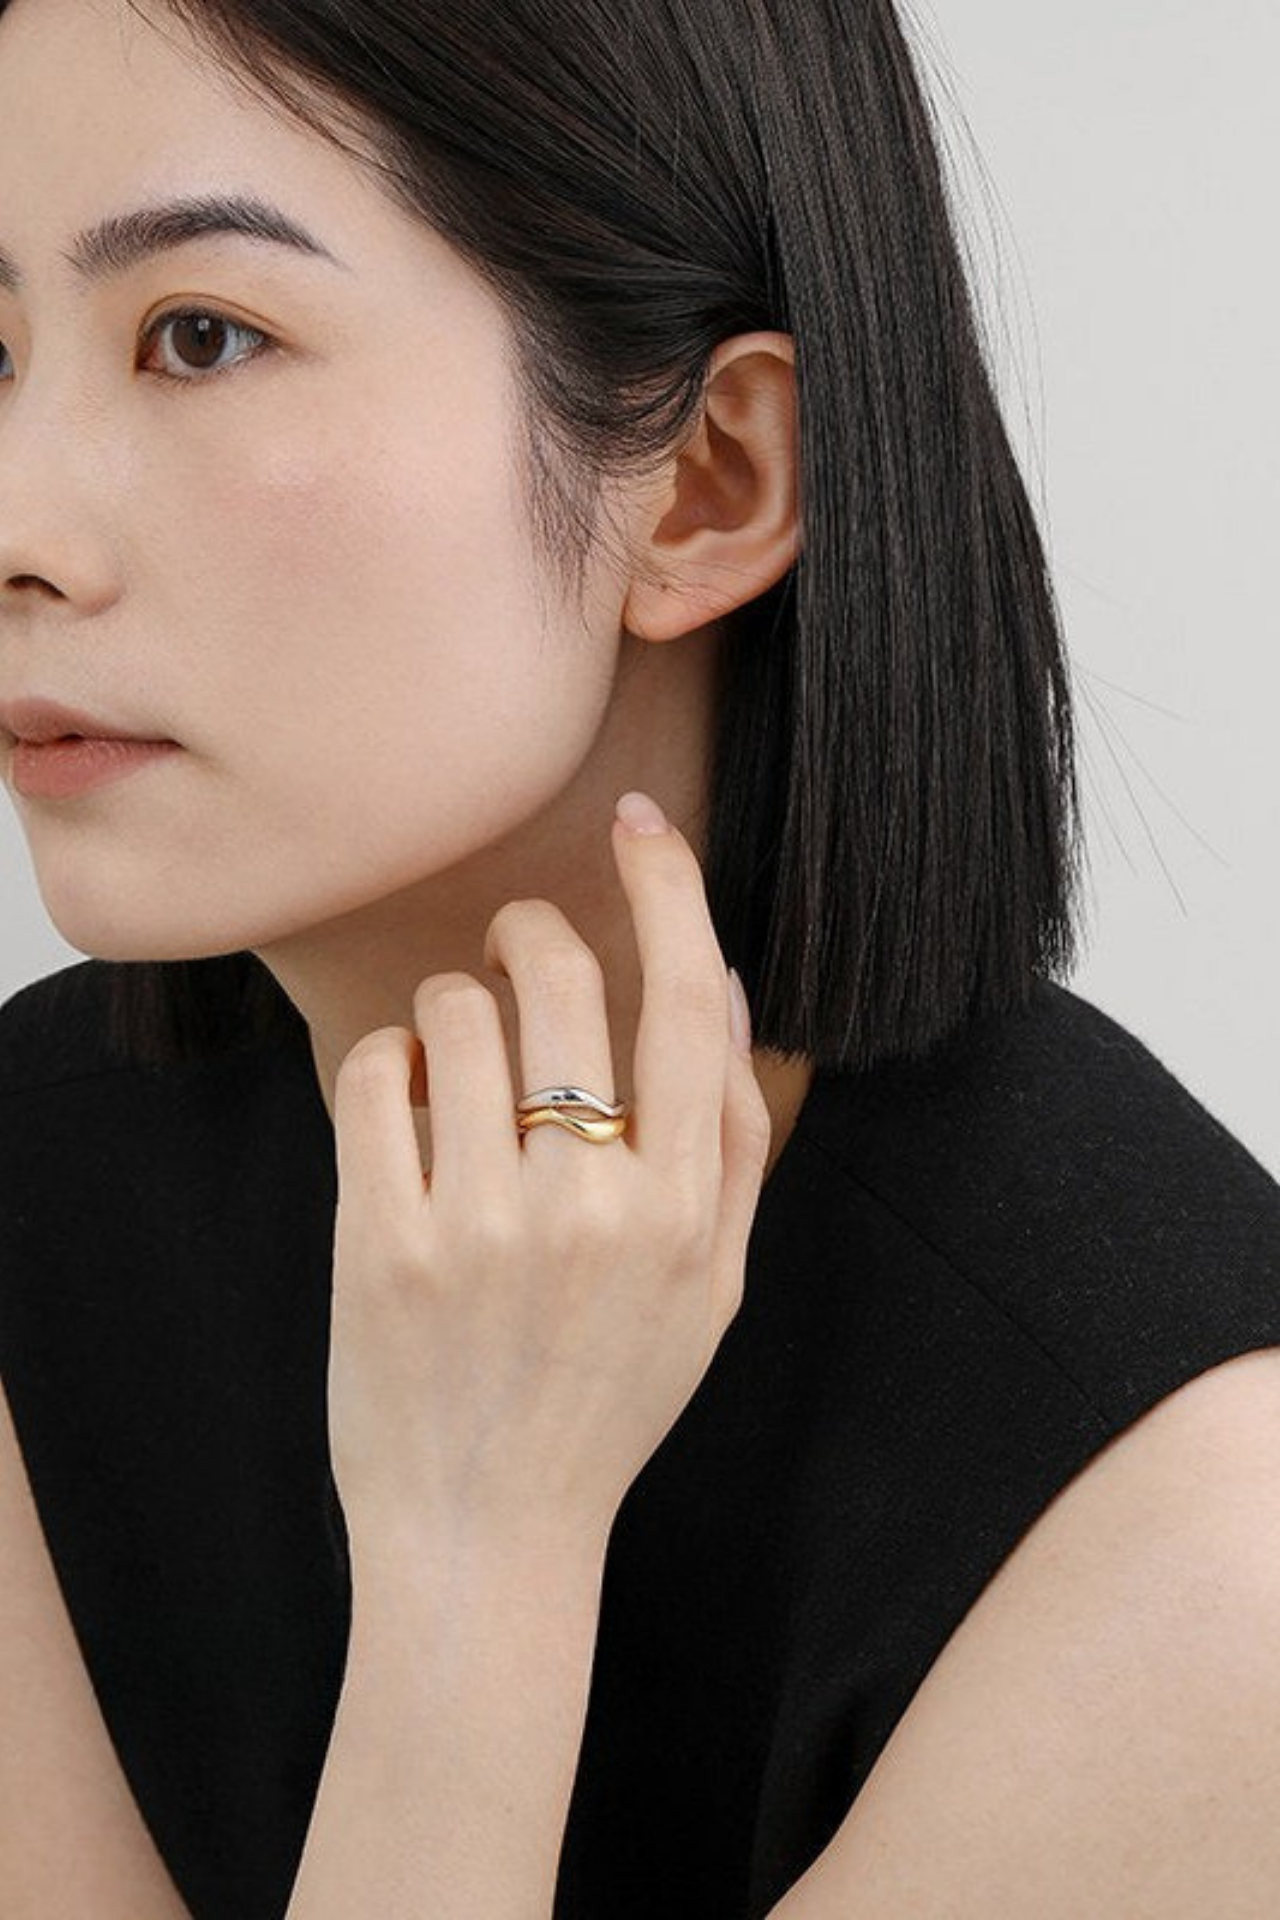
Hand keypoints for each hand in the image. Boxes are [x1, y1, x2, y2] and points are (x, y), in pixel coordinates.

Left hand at [326, 793, 772, 1564]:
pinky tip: (402, 1104)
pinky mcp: (379, 1245)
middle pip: (563, 983)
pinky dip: (384, 1063)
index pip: (686, 1002)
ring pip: (455, 1015)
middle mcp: (591, 1208)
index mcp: (683, 1213)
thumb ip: (728, 1138)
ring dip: (451, 1006)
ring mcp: (479, 1227)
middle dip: (532, 931)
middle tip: (516, 944)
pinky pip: (373, 1077)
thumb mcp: (712, 1286)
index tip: (639, 826)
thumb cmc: (608, 1400)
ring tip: (453, 1059)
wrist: (485, 1535)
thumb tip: (721, 985)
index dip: (667, 890)